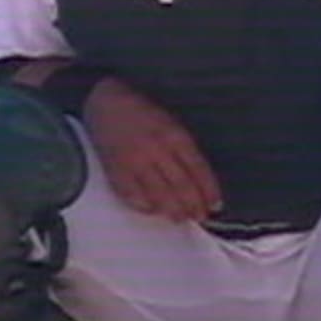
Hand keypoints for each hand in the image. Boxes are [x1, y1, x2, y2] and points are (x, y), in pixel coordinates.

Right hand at [82, 75, 219, 223]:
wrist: (106, 104)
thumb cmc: (141, 114)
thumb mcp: (171, 124)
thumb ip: (185, 151)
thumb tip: (199, 182)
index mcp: (174, 135)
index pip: (198, 170)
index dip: (209, 191)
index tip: (214, 204)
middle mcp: (155, 150)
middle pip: (182, 187)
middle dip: (194, 206)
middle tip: (199, 216)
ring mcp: (135, 163)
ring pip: (160, 197)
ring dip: (174, 211)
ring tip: (180, 217)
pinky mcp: (116, 172)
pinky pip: (134, 198)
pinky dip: (147, 208)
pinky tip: (155, 209)